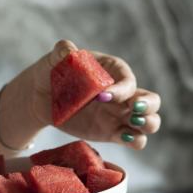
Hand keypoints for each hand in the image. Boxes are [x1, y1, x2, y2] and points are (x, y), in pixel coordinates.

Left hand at [8, 39, 163, 150]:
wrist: (40, 98)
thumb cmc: (51, 72)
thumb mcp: (55, 59)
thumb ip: (63, 51)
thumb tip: (69, 51)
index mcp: (114, 71)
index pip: (128, 81)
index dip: (121, 89)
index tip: (101, 96)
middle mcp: (123, 94)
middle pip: (152, 101)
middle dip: (148, 106)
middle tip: (134, 110)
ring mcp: (120, 115)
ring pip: (150, 122)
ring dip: (148, 125)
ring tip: (133, 124)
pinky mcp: (113, 133)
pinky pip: (134, 140)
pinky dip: (135, 141)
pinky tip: (122, 137)